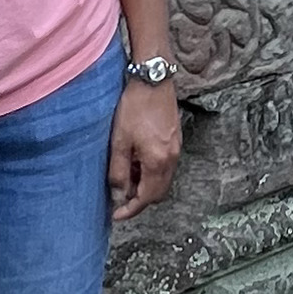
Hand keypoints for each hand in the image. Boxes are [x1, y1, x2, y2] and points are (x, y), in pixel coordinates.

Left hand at [109, 77, 180, 219]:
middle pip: (159, 192)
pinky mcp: (176, 138)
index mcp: (158, 161)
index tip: (116, 214)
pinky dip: (152, 171)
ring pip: (162, 179)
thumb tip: (119, 194)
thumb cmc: (134, 107)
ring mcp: (176, 148)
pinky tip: (136, 160)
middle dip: (140, 200)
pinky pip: (165, 165)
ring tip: (126, 176)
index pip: (147, 198)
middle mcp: (172, 158)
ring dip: (146, 185)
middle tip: (120, 198)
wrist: (153, 79)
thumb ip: (119, 171)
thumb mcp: (119, 141)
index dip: (131, 210)